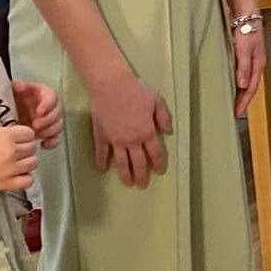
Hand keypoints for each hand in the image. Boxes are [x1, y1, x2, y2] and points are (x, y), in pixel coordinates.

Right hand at [0, 125, 39, 194]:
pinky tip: (17, 175)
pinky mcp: (7, 183)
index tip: (20, 140)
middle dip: (26, 149)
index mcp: (5, 135)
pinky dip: (25, 178)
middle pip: (32, 148)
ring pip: (33, 163)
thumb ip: (4, 135)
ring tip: (18, 163)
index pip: (29, 133)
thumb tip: (18, 137)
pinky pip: (28, 180)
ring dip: (27, 162)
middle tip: (17, 152)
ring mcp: (11, 168)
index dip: (25, 136)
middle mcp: (11, 151)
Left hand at [11, 80, 62, 149]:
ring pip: (58, 125)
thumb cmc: (7, 100)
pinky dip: (52, 142)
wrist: (1, 115)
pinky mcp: (47, 133)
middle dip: (48, 120)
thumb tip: (18, 85)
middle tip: (36, 125)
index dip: (48, 104)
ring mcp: (48, 120)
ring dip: (50, 131)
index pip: (52, 96)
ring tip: (37, 135)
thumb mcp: (10, 91)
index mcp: (41, 94)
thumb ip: (16, 87)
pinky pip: (56, 137)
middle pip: (57, 112)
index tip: (39, 111)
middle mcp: (48, 107)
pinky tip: (43, 144)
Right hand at [88, 72, 171, 188]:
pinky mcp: (101, 136)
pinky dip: (101, 161)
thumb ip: (164, 117)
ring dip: (125, 175)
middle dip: (142, 175)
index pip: (155, 153)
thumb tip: (168, 132)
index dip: (158, 164)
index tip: (159, 172)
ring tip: (128, 184)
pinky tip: (102, 169)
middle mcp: (132, 140)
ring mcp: (115, 140)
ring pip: (121, 162)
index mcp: (147, 132)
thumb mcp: (157, 101)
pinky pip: (101, 152)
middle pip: (139, 163)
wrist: (111, 85)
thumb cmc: (135, 90)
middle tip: (142, 185)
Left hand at [231, 21, 266, 118]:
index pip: (251, 89)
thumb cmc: (247, 29)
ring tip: (232, 102)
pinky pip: (240, 74)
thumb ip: (243, 67)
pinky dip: (236, 82)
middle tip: (234, 113)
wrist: (247, 13)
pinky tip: (230, 84)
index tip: (236, 114)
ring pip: (245, 81)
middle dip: (242, 101)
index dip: (244, 103)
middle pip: (249, 88)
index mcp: (258, 65)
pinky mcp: (243, 55)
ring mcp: (250, 60)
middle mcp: (255, 65)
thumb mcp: (244, 49)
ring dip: (239, 93)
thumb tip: (241, 85)